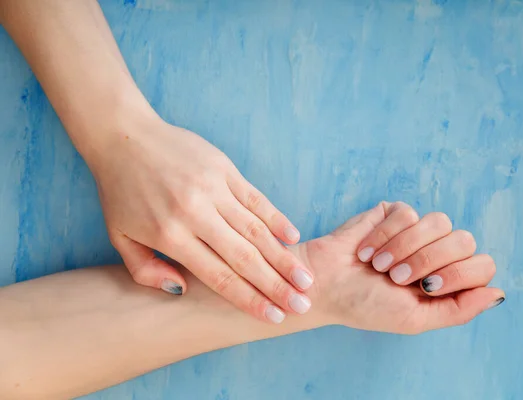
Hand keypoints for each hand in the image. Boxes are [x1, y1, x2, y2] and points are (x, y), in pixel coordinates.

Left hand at [89, 110, 313, 322]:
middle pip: (244, 257)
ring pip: (256, 229)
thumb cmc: (121, 191)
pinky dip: (276, 218)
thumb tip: (182, 290)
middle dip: (276, 285)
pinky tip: (293, 237)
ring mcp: (213, 188)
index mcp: (170, 235)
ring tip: (306, 278)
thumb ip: (146, 270)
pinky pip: (256, 198)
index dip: (249, 299)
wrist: (123, 136)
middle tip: (301, 305)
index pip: (218, 275)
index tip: (273, 316)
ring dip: (283, 257)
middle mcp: (195, 213)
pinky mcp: (223, 168)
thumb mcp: (120, 236)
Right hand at [299, 202, 503, 333]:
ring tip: (379, 265)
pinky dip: (385, 234)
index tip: (424, 287)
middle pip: (464, 240)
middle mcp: (438, 253)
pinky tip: (366, 250)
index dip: (458, 274)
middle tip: (397, 277)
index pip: (482, 266)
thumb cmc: (366, 305)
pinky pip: (407, 213)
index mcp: (448, 280)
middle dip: (428, 260)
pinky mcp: (395, 214)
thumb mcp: (416, 319)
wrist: (326, 283)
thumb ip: (459, 310)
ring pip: (438, 221)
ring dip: (405, 247)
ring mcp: (418, 231)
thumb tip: (500, 293)